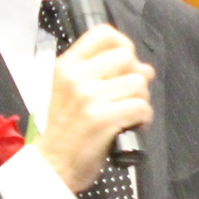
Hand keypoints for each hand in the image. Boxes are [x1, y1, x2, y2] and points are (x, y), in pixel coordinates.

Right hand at [31, 25, 153, 192]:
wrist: (53, 164)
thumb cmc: (66, 130)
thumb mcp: (72, 93)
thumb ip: (103, 75)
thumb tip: (145, 68)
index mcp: (66, 67)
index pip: (103, 34)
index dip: (123, 45)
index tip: (124, 64)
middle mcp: (75, 77)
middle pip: (126, 57)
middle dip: (135, 77)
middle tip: (125, 97)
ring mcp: (88, 98)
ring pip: (138, 83)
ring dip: (140, 100)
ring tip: (126, 114)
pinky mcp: (102, 119)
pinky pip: (141, 107)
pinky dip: (143, 119)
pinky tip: (130, 126)